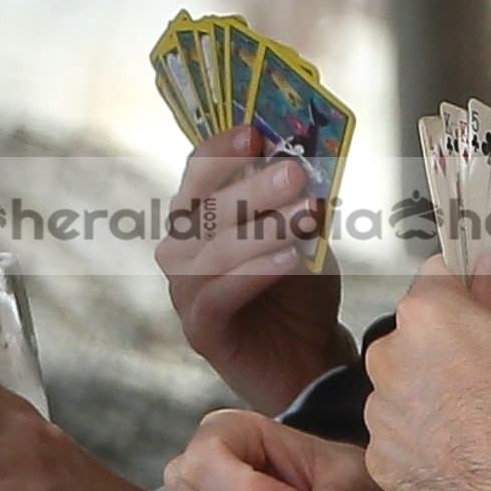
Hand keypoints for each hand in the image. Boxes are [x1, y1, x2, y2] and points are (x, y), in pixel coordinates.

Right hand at [157, 126, 353, 413]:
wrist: (309, 357)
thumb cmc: (300, 289)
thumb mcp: (304, 233)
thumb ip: (296, 199)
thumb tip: (302, 156)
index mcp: (200, 216)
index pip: (198, 172)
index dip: (221, 150)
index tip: (256, 134)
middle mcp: (182, 249)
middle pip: (204, 209)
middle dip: (251, 188)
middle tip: (294, 173)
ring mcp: (185, 290)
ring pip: (213, 252)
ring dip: (260, 230)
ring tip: (304, 216)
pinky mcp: (200, 329)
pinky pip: (218, 295)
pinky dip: (254, 273)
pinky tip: (290, 257)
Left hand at [361, 256, 490, 490]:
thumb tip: (488, 268)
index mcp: (429, 314)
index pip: (436, 276)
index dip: (463, 292)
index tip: (481, 308)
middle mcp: (389, 355)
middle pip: (414, 336)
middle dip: (443, 348)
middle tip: (488, 376)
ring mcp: (379, 409)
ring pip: (402, 386)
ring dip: (427, 395)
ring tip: (475, 424)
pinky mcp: (379, 457)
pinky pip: (399, 435)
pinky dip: (421, 441)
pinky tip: (457, 455)